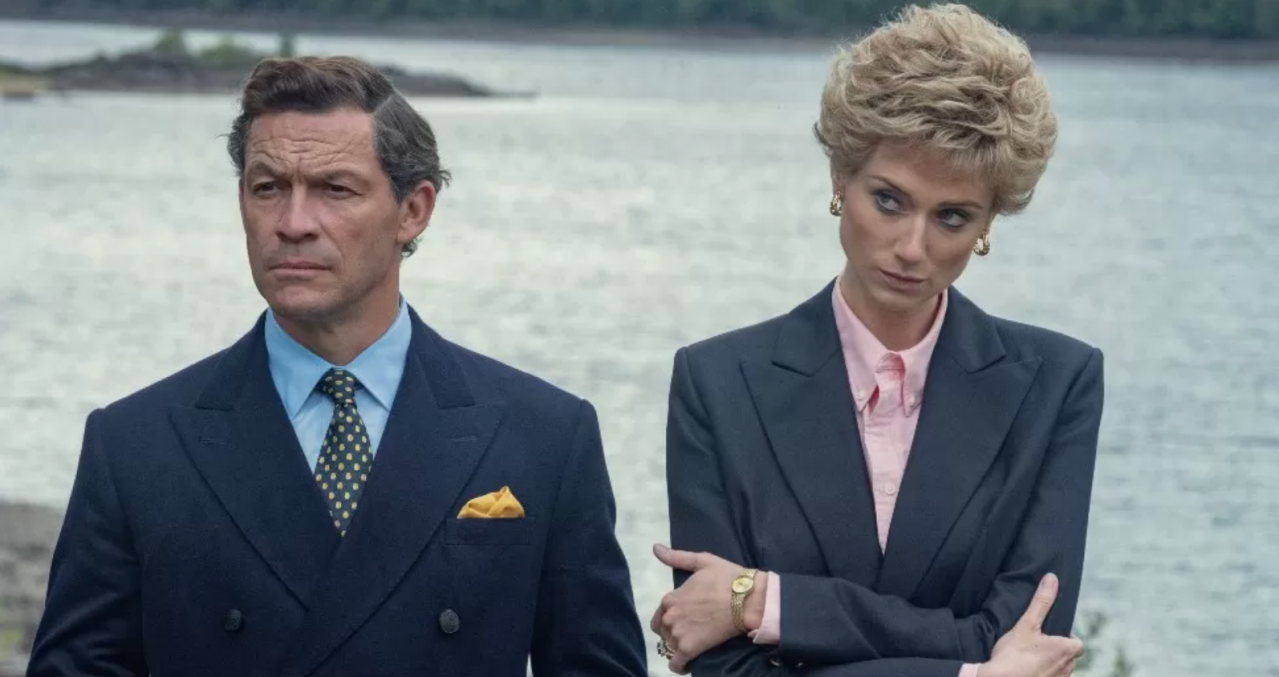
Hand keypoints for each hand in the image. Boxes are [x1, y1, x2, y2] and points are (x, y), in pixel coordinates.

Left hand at [649, 544, 766, 673]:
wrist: (747, 599)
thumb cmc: (726, 578)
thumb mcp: (701, 561)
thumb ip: (676, 558)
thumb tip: (656, 548)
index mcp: (670, 598)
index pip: (659, 615)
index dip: (669, 618)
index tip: (683, 620)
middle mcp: (669, 616)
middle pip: (662, 632)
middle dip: (672, 633)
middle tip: (689, 632)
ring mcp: (678, 633)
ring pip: (668, 647)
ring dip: (677, 648)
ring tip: (692, 646)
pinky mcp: (690, 648)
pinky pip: (676, 663)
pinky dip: (679, 666)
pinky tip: (686, 664)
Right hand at [981, 574, 1083, 676]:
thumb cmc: (1013, 655)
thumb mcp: (1027, 623)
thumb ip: (1041, 601)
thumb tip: (1052, 579)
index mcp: (1066, 650)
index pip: (1077, 643)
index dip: (1067, 638)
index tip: (1050, 634)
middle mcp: (1067, 668)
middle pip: (1067, 656)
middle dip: (1055, 651)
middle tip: (1035, 644)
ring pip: (1058, 669)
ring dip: (1048, 664)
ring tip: (1028, 658)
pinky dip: (1040, 674)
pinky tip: (1025, 671)